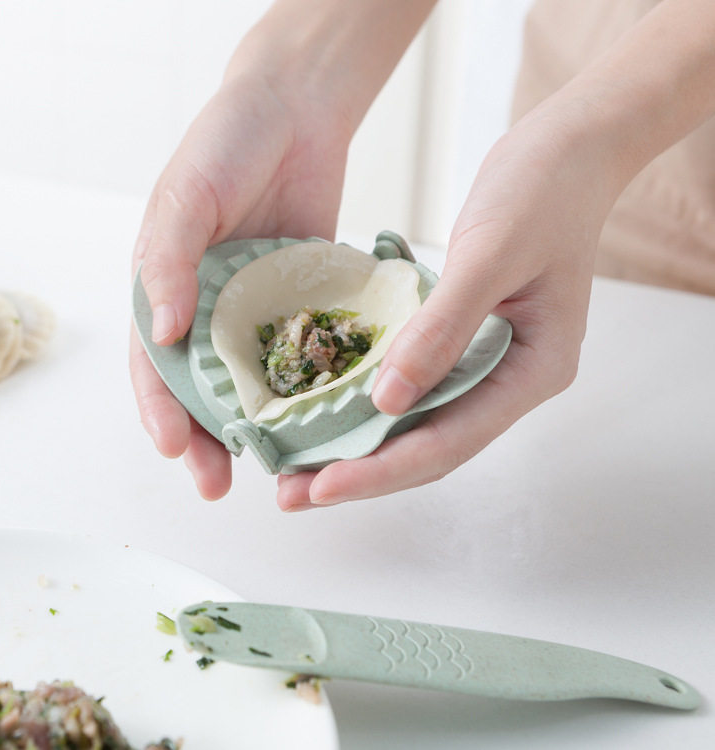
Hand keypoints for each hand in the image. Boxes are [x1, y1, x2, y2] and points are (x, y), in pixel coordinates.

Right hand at [130, 71, 350, 499]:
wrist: (296, 111)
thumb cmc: (226, 143)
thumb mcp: (187, 196)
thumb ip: (168, 261)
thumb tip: (160, 334)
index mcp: (166, 289)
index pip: (152, 364)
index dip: (159, 410)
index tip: (174, 449)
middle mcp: (208, 308)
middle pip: (202, 389)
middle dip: (206, 438)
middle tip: (219, 484)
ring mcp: (257, 310)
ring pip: (254, 383)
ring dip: (259, 427)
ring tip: (272, 469)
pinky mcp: (303, 303)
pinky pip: (303, 353)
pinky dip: (307, 388)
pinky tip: (320, 420)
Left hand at [277, 100, 617, 509]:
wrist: (568, 151)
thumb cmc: (541, 191)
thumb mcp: (489, 254)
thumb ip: (442, 330)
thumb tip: (387, 401)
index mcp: (534, 370)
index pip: (450, 440)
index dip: (382, 469)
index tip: (320, 487)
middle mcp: (512, 380)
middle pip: (433, 447)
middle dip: (363, 473)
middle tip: (294, 494)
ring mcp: (492, 363)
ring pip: (422, 423)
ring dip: (364, 447)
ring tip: (302, 467)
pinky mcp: (468, 341)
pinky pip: (418, 385)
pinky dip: (374, 403)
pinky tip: (333, 410)